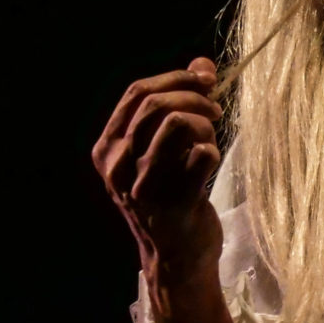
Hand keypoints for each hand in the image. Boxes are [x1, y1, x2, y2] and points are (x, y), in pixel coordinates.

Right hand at [91, 58, 225, 284]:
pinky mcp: (175, 201)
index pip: (137, 93)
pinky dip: (213, 151)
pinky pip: (202, 155)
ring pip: (177, 123)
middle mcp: (119, 165)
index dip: (175, 78)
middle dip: (195, 98)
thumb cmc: (171, 197)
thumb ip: (176, 106)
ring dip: (204, 124)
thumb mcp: (161, 152)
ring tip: (210, 138)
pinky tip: (210, 163)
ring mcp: (144, 184)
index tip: (205, 78)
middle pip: (157, 103)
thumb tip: (202, 64)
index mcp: (108, 149)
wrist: (176, 257)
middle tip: (215, 111)